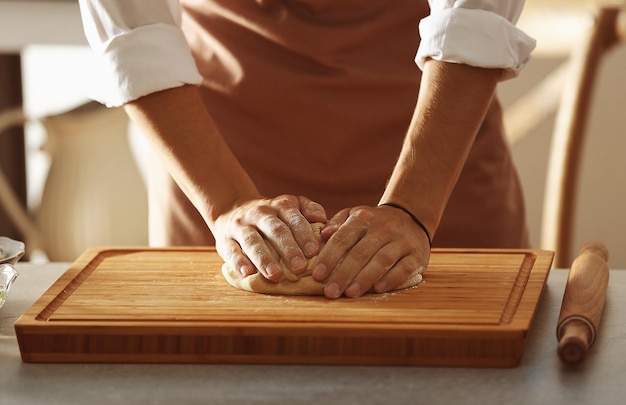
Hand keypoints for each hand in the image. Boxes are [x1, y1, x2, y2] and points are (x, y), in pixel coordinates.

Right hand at [212, 195, 327, 280]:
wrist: (232, 208)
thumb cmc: (272, 215)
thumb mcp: (291, 205)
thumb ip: (309, 209)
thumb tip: (322, 219)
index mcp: (280, 205)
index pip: (293, 218)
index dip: (304, 234)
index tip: (314, 252)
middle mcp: (260, 213)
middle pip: (275, 230)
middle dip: (288, 249)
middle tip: (300, 269)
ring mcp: (241, 226)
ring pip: (252, 241)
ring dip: (265, 259)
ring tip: (276, 276)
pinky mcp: (224, 240)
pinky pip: (231, 250)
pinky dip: (238, 262)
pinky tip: (248, 273)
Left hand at [312, 205, 430, 298]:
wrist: (411, 217)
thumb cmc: (374, 223)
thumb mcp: (354, 215)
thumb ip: (337, 224)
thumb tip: (323, 235)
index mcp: (364, 218)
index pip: (343, 238)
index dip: (329, 257)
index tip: (318, 275)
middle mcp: (384, 228)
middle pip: (360, 253)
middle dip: (343, 274)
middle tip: (330, 292)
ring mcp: (402, 241)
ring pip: (381, 261)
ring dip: (364, 279)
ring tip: (349, 294)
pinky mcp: (417, 255)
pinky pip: (403, 269)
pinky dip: (390, 280)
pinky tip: (377, 290)